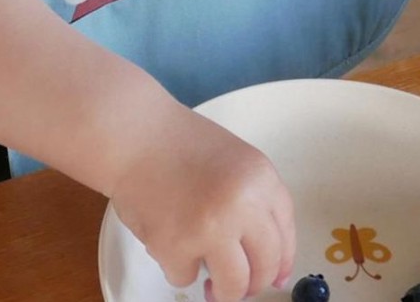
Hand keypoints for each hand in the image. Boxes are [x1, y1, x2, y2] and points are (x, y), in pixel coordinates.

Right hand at [109, 104, 295, 301]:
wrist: (133, 134)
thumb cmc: (178, 142)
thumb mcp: (234, 160)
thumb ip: (254, 200)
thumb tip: (271, 262)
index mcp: (261, 178)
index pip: (286, 233)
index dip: (282, 261)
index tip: (276, 277)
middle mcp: (243, 204)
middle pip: (266, 265)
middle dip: (253, 284)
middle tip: (237, 285)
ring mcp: (211, 227)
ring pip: (234, 285)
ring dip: (223, 290)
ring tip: (209, 281)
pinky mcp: (176, 246)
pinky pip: (186, 277)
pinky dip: (178, 266)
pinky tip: (169, 238)